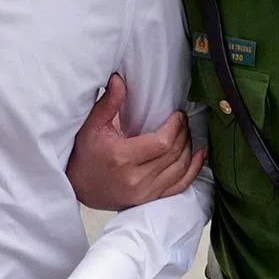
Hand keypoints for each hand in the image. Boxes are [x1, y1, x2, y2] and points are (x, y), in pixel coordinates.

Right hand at [66, 74, 205, 209]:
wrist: (79, 186)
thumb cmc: (85, 154)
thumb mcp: (92, 126)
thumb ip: (108, 102)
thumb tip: (119, 79)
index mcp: (121, 156)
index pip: (162, 143)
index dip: (175, 127)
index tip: (178, 115)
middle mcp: (135, 178)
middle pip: (174, 155)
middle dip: (183, 134)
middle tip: (183, 120)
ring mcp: (145, 192)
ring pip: (180, 169)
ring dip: (189, 149)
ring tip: (186, 133)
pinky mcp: (150, 199)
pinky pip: (180, 186)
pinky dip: (193, 170)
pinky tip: (200, 156)